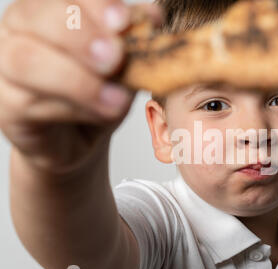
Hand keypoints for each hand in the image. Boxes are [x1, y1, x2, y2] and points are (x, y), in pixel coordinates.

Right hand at [0, 0, 163, 173]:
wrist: (79, 137)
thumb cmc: (100, 93)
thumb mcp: (125, 65)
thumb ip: (135, 41)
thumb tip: (153, 17)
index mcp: (54, 8)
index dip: (96, 5)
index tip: (123, 22)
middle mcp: (22, 28)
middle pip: (38, 16)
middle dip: (82, 36)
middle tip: (115, 58)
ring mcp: (6, 64)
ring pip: (27, 59)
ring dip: (77, 80)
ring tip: (115, 100)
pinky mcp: (5, 104)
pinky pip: (27, 101)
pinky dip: (71, 108)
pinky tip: (98, 114)